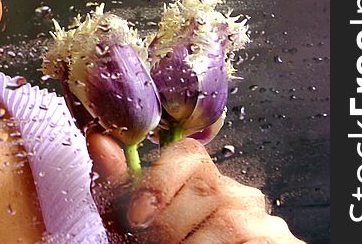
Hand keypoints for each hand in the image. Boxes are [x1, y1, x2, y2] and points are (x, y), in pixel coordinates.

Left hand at [86, 132, 304, 243]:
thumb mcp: (131, 223)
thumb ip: (117, 184)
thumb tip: (97, 136)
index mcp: (198, 179)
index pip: (188, 153)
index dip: (159, 182)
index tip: (136, 216)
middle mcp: (235, 193)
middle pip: (205, 189)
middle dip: (168, 226)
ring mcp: (263, 219)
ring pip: (228, 223)